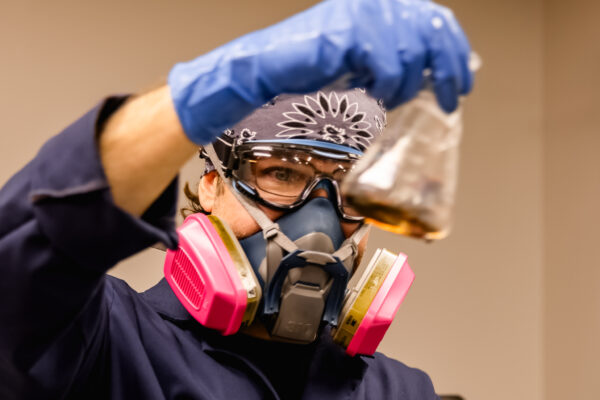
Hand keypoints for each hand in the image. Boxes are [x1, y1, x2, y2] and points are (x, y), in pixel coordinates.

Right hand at [169, 0, 472, 143]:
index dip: (456, 53)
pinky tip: (366, 92)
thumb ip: (397, 56)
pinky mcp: (351, 31)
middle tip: (448, 101)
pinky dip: (382, 89)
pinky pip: (386, 68)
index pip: (436, 19)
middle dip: (446, 73)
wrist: (269, 69)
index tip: (462, 83)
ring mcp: (365, 12)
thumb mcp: (364, 59)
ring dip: (401, 89)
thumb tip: (432, 73)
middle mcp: (378, 1)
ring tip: (381, 98)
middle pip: (432, 35)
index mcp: (383, 3)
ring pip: (410, 58)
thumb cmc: (312, 66)